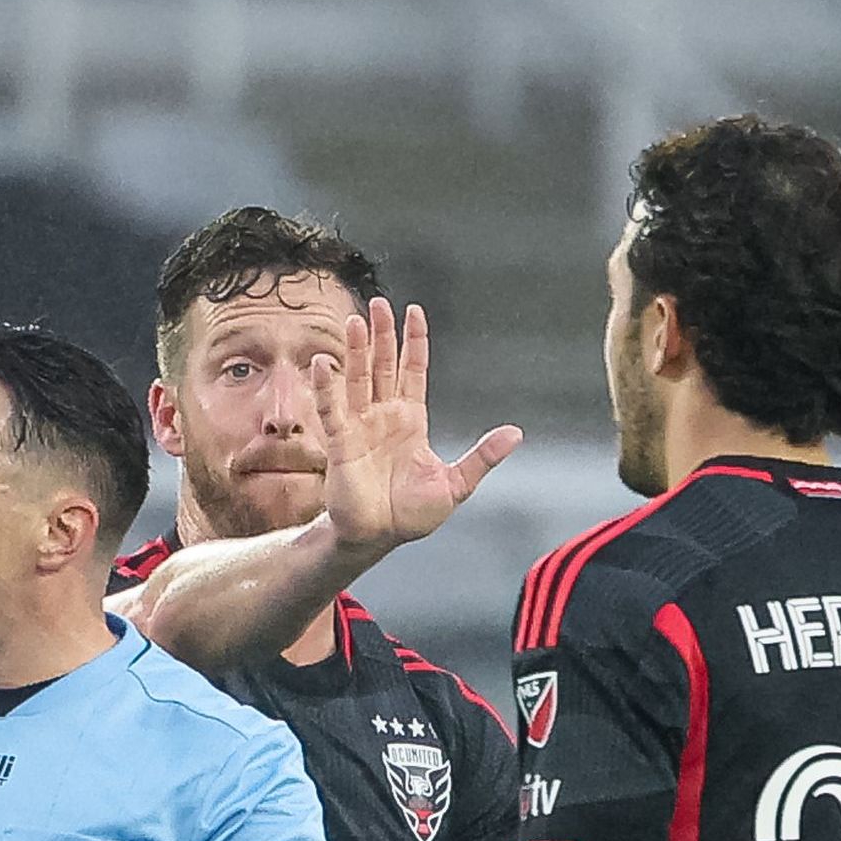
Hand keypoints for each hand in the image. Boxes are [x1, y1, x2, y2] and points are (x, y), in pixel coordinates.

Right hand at [315, 298, 525, 556]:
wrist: (380, 537)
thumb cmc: (412, 514)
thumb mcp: (456, 484)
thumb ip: (482, 457)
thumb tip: (516, 433)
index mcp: (411, 419)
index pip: (412, 370)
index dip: (414, 341)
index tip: (414, 311)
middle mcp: (384, 416)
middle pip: (382, 366)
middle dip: (382, 335)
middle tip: (378, 303)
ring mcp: (360, 426)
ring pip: (357, 379)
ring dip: (355, 351)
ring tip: (354, 321)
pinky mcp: (341, 443)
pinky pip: (332, 410)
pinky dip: (326, 387)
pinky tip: (324, 364)